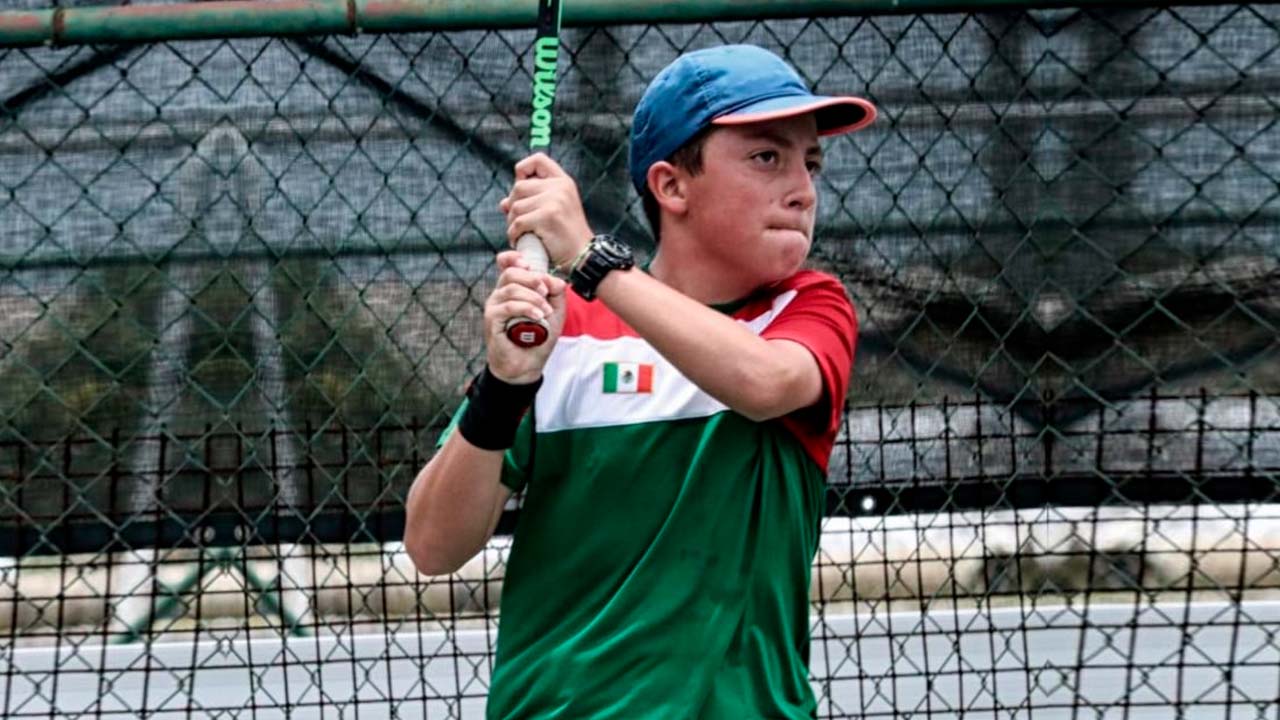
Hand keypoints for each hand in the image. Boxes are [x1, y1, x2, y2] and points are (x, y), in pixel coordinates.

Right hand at [484, 250, 566, 383]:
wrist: (527, 365)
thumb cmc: (538, 338)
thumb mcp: (554, 312)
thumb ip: (556, 293)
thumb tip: (555, 280)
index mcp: (512, 289)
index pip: (506, 264)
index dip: (514, 258)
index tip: (529, 264)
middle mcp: (500, 294)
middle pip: (511, 272)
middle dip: (532, 279)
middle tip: (546, 292)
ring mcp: (494, 306)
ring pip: (511, 288)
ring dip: (533, 297)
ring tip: (546, 311)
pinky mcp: (492, 320)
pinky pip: (508, 306)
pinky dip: (526, 309)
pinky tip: (538, 316)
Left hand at [499, 153, 593, 268]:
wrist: (582, 256)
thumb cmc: (565, 236)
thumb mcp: (553, 211)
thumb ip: (531, 201)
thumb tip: (504, 203)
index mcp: (563, 182)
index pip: (538, 160)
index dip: (523, 169)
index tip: (522, 186)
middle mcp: (560, 187)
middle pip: (519, 187)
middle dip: (513, 206)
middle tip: (518, 222)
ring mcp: (555, 200)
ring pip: (515, 206)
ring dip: (512, 223)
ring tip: (522, 234)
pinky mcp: (548, 216)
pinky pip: (518, 222)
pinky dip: (514, 234)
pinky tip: (520, 241)